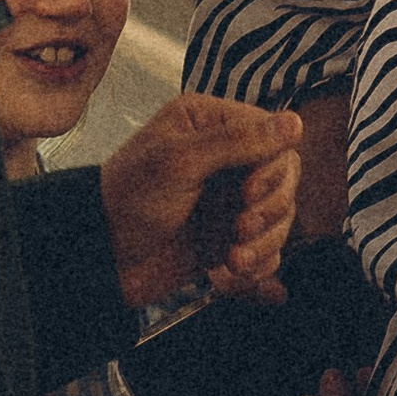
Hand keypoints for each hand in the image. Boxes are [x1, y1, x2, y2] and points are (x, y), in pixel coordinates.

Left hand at [101, 93, 301, 309]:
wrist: (102, 259)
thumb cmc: (126, 201)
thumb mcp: (178, 161)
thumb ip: (237, 142)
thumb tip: (293, 123)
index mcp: (209, 124)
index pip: (272, 136)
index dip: (270, 168)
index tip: (249, 192)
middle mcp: (224, 157)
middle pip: (284, 177)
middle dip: (270, 209)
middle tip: (241, 228)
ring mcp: (228, 198)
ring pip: (280, 215)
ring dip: (266, 242)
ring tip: (235, 258)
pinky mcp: (229, 235)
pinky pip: (268, 247)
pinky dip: (260, 263)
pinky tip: (236, 272)